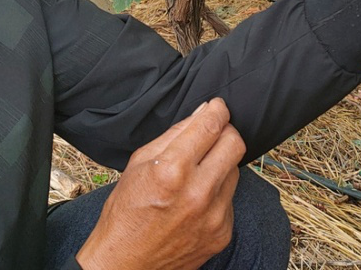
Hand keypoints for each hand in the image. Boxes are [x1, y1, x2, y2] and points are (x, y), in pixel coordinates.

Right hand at [76, 98, 245, 269]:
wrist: (125, 264)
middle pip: (234, 144)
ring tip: (198, 171)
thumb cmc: (126, 212)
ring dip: (221, 163)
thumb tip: (201, 113)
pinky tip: (196, 199)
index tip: (217, 106)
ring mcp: (214, 216)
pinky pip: (230, 198)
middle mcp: (198, 193)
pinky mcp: (223, 233)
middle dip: (225, 132)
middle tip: (213, 133)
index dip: (217, 110)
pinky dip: (217, 191)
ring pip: (235, 170)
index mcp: (172, 170)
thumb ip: (173, 135)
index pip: (211, 126)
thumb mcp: (139, 163)